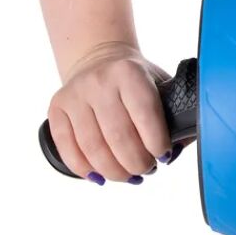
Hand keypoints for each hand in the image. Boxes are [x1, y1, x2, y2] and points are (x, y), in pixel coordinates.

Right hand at [46, 42, 185, 184]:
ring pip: (93, 148)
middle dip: (137, 163)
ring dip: (114, 171)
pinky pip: (67, 148)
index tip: (163, 156)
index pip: (145, 115)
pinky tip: (100, 175)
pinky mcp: (57, 108)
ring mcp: (75, 95)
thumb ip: (174, 114)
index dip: (156, 143)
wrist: (98, 58)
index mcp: (129, 72)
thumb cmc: (135, 80)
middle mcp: (99, 81)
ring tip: (127, 175)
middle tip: (146, 169)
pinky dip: (85, 169)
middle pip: (118, 137)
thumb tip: (178, 147)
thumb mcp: (159, 85)